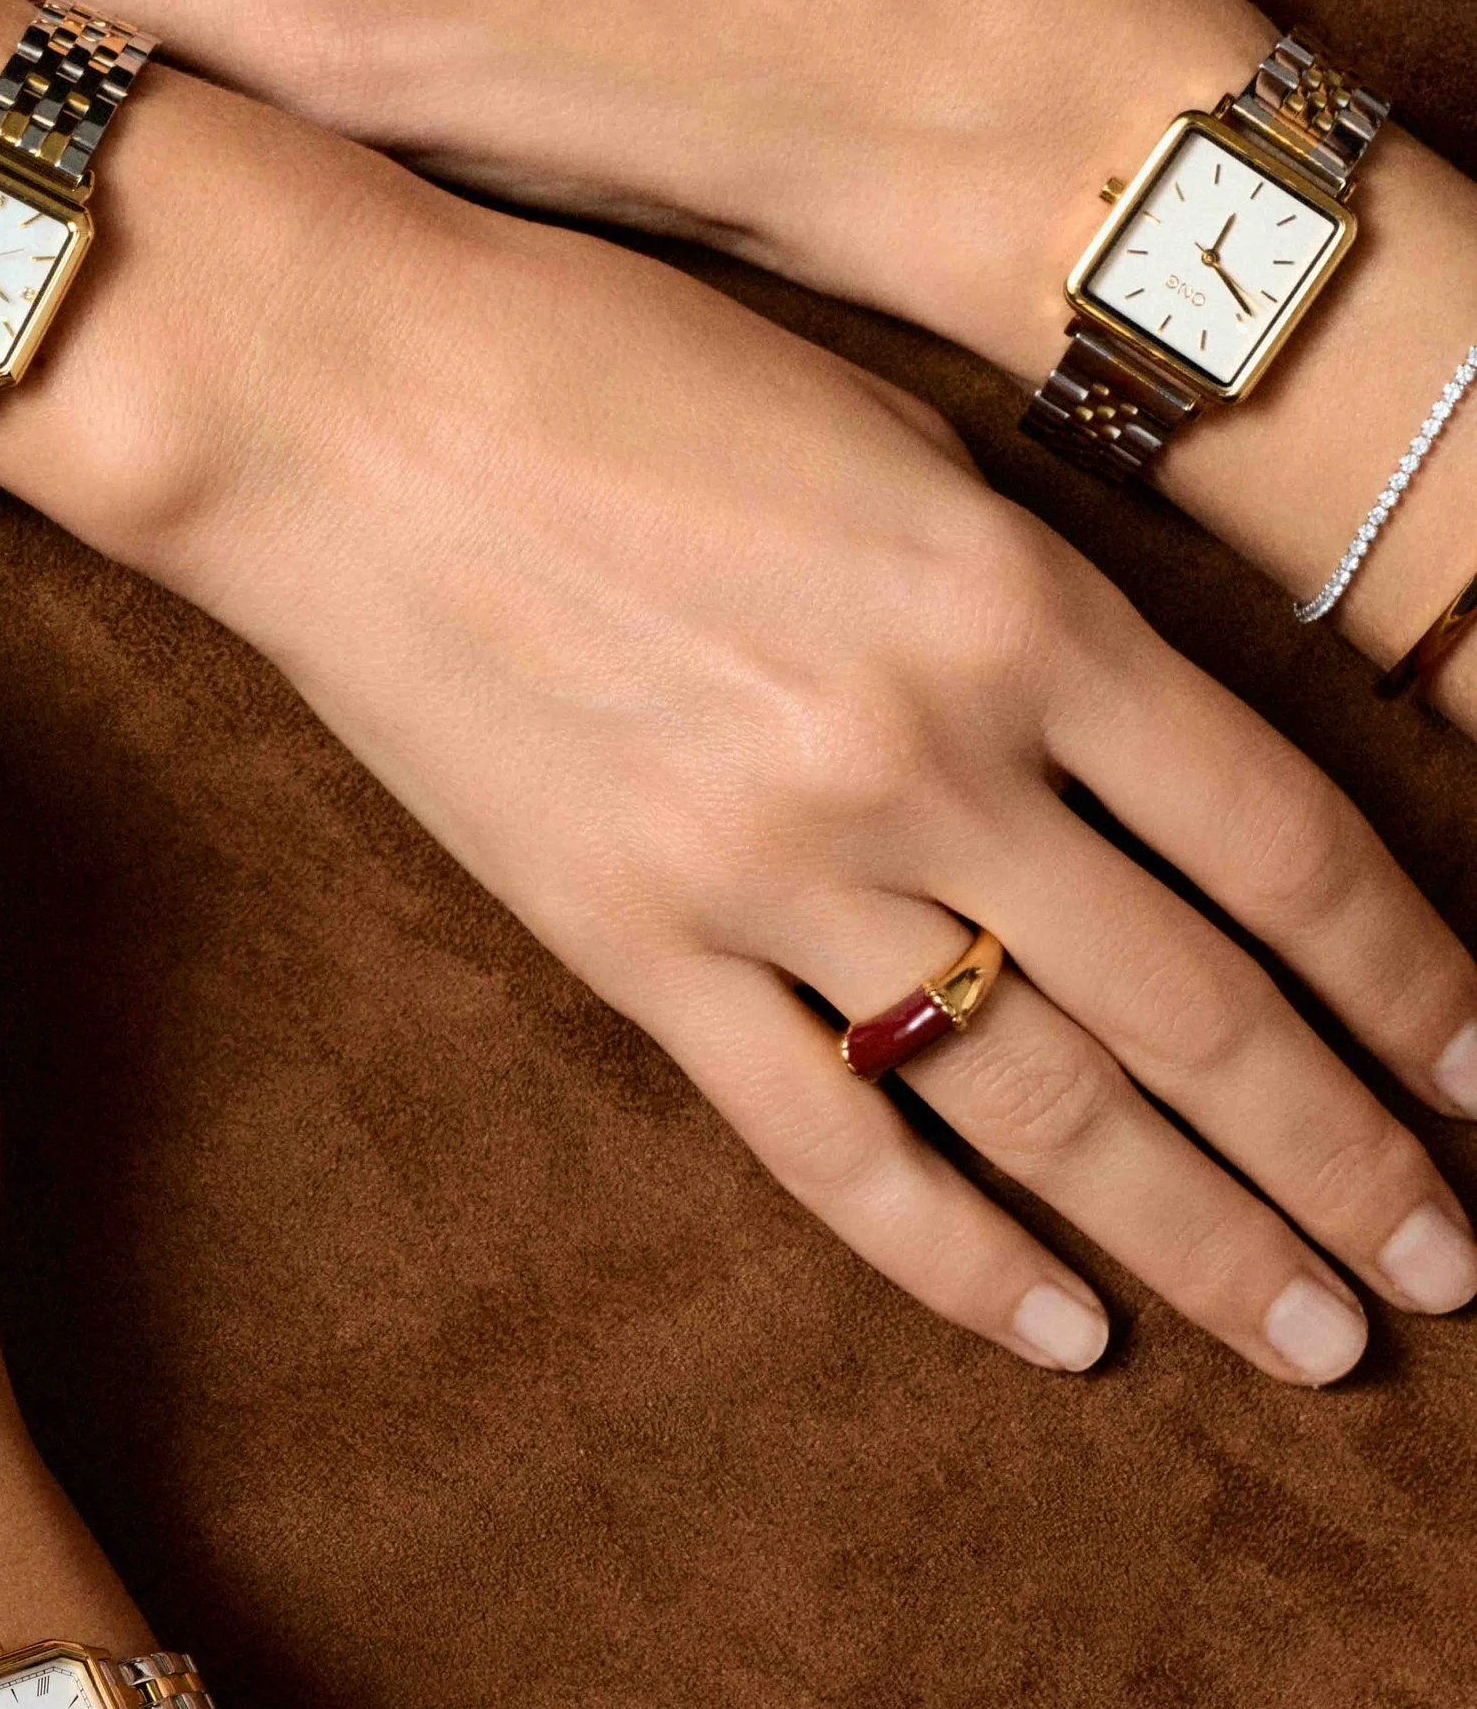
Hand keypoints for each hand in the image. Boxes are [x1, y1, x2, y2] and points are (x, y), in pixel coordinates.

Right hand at [124, 211, 1476, 1383]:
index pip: (1282, 845)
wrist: (344, 402)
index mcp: (1015, 607)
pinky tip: (1069, 1334)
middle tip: (1450, 1272)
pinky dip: (959, 1253)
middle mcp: (926, 759)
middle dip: (1351, 1158)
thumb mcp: (897, 448)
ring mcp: (774, 872)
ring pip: (1044, 1102)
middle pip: (1201, 1009)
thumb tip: (1173, 786)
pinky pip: (828, 1139)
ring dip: (1206, 1238)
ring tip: (1322, 1337)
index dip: (1415, 982)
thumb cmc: (621, 371)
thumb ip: (1044, 619)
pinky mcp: (636, 949)